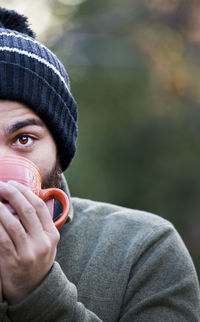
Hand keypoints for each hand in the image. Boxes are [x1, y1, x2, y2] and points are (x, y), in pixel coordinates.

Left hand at [0, 181, 59, 303]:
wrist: (33, 290)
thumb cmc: (37, 261)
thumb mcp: (47, 243)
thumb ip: (41, 225)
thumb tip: (26, 200)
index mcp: (52, 235)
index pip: (40, 207)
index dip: (26, 192)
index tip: (14, 183)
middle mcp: (43, 242)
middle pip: (27, 211)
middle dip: (13, 194)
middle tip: (2, 185)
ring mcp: (29, 252)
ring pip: (13, 223)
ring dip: (0, 207)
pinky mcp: (14, 261)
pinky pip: (2, 239)